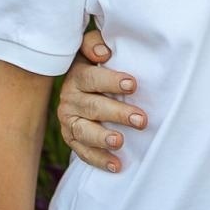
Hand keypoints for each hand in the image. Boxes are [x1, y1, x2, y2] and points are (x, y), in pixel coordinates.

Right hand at [56, 28, 147, 172]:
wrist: (81, 86)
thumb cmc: (97, 64)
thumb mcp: (93, 49)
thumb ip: (95, 44)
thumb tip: (104, 53)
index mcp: (77, 75)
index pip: (91, 77)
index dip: (111, 81)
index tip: (132, 84)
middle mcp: (70, 98)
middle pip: (93, 106)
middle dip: (117, 113)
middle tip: (140, 120)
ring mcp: (69, 120)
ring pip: (84, 131)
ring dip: (102, 138)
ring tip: (120, 142)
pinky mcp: (71, 138)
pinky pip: (83, 152)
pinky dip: (99, 160)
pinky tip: (116, 165)